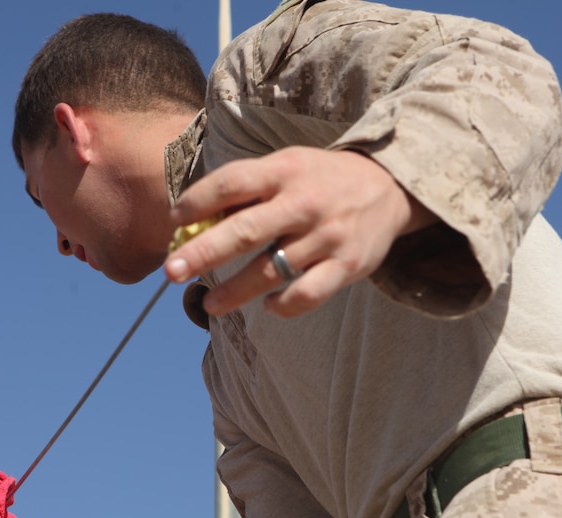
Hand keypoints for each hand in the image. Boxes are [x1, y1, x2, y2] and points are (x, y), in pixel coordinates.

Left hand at [165, 147, 436, 317]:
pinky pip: (306, 295)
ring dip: (235, 292)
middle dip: (203, 253)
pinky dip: (282, 305)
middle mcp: (304, 203)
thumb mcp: (285, 168)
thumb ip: (245, 192)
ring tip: (210, 305)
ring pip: (272, 271)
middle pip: (246, 231)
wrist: (389, 187)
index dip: (198, 201)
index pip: (232, 183)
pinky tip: (267, 305)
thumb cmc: (318, 180)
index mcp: (284, 171)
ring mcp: (327, 236)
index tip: (174, 220)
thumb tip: (192, 224)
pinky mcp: (347, 266)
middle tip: (171, 272)